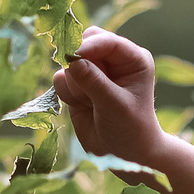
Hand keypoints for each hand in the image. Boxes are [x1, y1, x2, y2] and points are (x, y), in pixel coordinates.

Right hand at [52, 27, 168, 167]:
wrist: (123, 153)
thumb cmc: (130, 129)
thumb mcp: (115, 106)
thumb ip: (94, 82)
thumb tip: (73, 60)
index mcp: (132, 58)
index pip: (107, 40)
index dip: (88, 45)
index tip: (72, 56)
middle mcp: (113, 60)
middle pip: (84, 43)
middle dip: (78, 65)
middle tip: (85, 89)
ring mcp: (93, 71)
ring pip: (69, 64)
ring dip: (75, 86)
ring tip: (92, 104)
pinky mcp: (77, 84)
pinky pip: (61, 80)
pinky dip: (68, 95)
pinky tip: (84, 107)